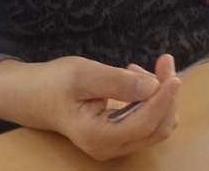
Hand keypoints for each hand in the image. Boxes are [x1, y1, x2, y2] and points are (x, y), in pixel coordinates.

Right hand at [0, 53, 180, 160]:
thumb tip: (153, 85)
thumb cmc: (54, 83)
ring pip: (157, 124)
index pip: (145, 123)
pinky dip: (150, 98)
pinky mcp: (120, 135)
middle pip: (157, 127)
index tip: (173, 75)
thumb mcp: (83, 74)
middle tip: (163, 61)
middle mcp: (110, 147)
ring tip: (135, 67)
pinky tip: (134, 77)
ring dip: (159, 94)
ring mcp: (116, 144)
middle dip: (166, 94)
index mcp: (98, 136)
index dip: (163, 99)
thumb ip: (116, 82)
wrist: (35, 96)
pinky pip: (147, 120)